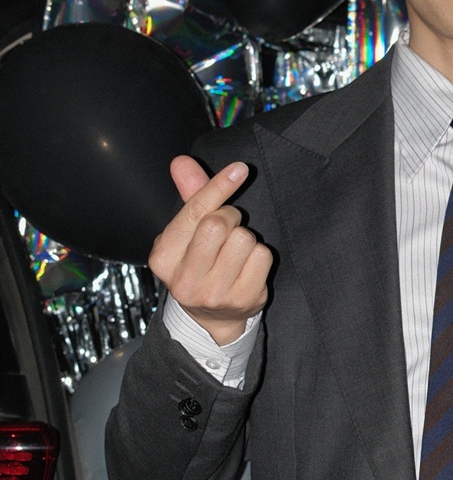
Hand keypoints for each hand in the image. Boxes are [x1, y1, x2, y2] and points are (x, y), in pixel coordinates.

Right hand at [149, 156, 271, 345]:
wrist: (211, 318)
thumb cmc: (198, 264)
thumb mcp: (186, 234)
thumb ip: (189, 197)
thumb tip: (182, 161)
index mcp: (163, 258)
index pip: (193, 213)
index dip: (217, 187)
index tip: (239, 168)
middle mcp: (184, 279)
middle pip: (219, 223)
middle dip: (230, 217)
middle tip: (228, 228)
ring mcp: (215, 293)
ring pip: (245, 239)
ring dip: (246, 237)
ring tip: (235, 252)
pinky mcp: (244, 300)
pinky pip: (263, 256)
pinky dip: (260, 254)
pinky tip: (247, 267)